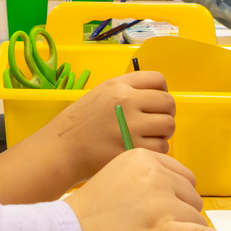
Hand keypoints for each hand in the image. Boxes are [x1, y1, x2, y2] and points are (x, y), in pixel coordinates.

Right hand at [49, 72, 175, 176]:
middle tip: (155, 124)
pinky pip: (160, 148)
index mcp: (118, 86)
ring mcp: (130, 127)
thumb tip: (158, 96)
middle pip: (168, 104)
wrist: (61, 150)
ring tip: (147, 138)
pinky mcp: (131, 150)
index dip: (162, 91)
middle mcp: (126, 102)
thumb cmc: (81, 124)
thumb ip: (128, 90)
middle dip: (166, 114)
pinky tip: (142, 150)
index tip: (156, 103)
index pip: (158, 79)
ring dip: (162, 134)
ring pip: (168, 127)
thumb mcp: (100, 93)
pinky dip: (156, 151)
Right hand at [67, 148, 230, 230]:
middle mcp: (156, 174)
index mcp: (142, 158)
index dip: (174, 201)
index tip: (160, 213)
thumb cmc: (83, 219)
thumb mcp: (114, 183)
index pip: (180, 178)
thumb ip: (143, 185)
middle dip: (180, 217)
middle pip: (191, 198)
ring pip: (196, 220)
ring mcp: (163, 202)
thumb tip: (171, 203)